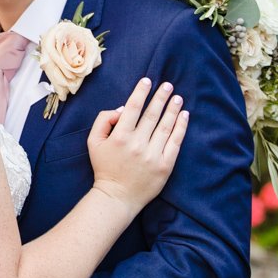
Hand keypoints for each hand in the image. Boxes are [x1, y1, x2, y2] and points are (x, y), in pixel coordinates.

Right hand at [88, 78, 188, 213]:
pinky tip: (184, 115)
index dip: (141, 92)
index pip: (133, 107)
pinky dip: (181, 127)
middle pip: (152, 114)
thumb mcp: (93, 142)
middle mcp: (138, 144)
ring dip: (173, 109)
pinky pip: (175, 142)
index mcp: (120, 136)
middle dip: (161, 97)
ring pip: (166, 126)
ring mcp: (153, 155)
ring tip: (178, 98)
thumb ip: (103, 120)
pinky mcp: (165, 165)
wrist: (117, 197)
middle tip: (168, 85)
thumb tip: (122, 109)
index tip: (148, 80)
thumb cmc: (104, 167)